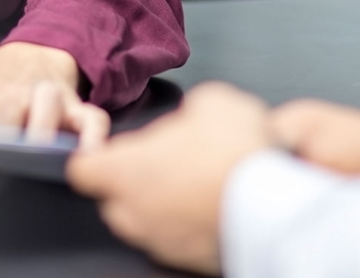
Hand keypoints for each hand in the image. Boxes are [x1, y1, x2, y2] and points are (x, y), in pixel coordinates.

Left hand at [0, 41, 110, 147]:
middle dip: (5, 137)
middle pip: (12, 117)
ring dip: (47, 128)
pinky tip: (88, 155)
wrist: (35, 57)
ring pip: (53, 111)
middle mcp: (18, 97)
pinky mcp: (78, 110)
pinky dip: (94, 136)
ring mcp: (51, 102)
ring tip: (39, 150)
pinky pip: (94, 121)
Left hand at [67, 82, 272, 274]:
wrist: (277, 203)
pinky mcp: (188, 259)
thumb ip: (187, 109)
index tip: (105, 151)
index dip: (93, 157)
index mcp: (127, 170)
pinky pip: (174, 237)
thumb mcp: (212, 100)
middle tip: (165, 159)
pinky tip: (212, 201)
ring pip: (145, 219)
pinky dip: (185, 221)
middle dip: (132, 179)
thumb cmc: (237, 151)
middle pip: (114, 197)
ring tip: (196, 179)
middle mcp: (136, 211)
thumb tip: (193, 117)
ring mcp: (161, 240)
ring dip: (160, 201)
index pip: (82, 170)